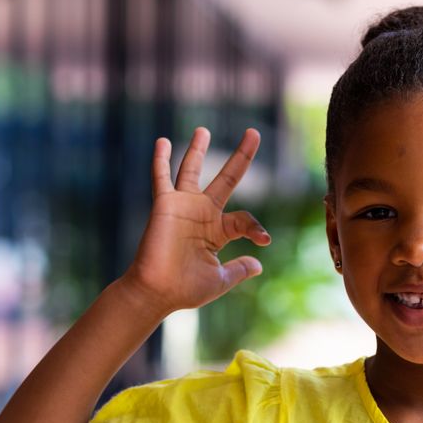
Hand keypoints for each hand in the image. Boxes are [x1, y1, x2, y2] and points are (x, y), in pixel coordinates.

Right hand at [122, 127, 270, 314]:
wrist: (157, 292)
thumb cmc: (186, 289)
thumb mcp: (221, 279)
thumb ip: (239, 269)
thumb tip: (259, 265)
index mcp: (219, 230)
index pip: (245, 219)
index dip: (257, 228)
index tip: (264, 240)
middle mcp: (203, 214)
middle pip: (227, 178)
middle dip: (241, 156)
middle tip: (254, 133)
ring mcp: (183, 207)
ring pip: (193, 170)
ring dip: (198, 150)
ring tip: (204, 130)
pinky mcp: (164, 206)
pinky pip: (162, 178)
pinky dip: (161, 161)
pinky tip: (163, 142)